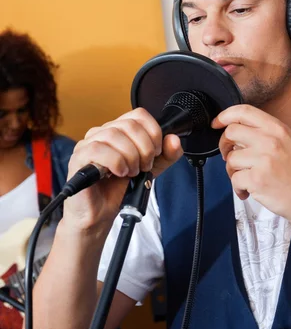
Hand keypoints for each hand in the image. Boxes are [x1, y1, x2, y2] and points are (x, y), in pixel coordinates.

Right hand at [62, 108, 182, 232]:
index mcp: (119, 130)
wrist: (101, 213)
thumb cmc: (120, 189)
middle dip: (145, 148)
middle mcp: (102, 132)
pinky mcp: (78, 158)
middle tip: (144, 166)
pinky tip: (119, 173)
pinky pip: (98, 149)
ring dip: (130, 156)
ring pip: (114, 135)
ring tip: (131, 172)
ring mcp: (87, 143)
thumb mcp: (151, 169)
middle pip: (129, 125)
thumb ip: (166, 155)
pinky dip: (115, 161)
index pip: (138, 114)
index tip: (157, 152)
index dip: (153, 132)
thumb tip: (174, 139)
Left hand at [212, 105, 290, 224]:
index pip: (244, 111)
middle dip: (225, 145)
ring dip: (234, 171)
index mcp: (278, 129)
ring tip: (247, 179)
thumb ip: (268, 134)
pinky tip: (250, 191)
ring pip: (231, 159)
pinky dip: (239, 188)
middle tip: (230, 156)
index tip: (218, 122)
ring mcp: (262, 160)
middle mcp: (269, 141)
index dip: (225, 115)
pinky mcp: (256, 180)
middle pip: (231, 132)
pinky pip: (235, 180)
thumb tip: (241, 132)